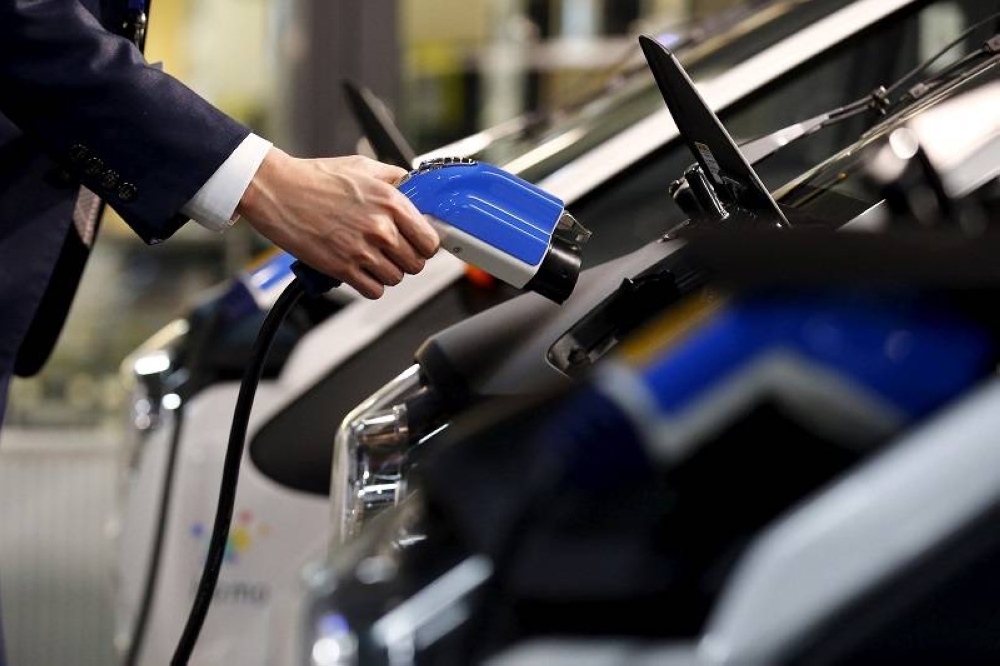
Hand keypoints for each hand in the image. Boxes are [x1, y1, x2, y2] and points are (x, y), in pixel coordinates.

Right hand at [237, 148, 438, 298]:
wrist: (277, 190)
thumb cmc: (316, 178)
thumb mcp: (362, 167)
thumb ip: (393, 177)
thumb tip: (414, 185)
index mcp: (391, 201)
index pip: (430, 240)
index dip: (424, 245)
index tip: (416, 245)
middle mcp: (381, 227)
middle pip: (416, 264)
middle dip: (406, 260)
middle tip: (391, 252)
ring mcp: (362, 250)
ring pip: (396, 278)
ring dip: (386, 272)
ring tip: (372, 259)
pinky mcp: (342, 267)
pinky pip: (374, 290)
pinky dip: (370, 285)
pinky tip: (361, 271)